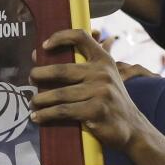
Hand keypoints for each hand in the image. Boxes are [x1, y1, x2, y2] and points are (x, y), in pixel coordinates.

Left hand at [28, 28, 148, 152]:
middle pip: (62, 69)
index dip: (60, 36)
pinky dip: (46, 115)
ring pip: (59, 94)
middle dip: (41, 74)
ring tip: (32, 102)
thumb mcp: (105, 77)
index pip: (80, 36)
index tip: (44, 46)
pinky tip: (37, 117)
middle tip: (31, 79)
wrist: (133, 128)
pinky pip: (63, 111)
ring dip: (40, 99)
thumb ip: (83, 66)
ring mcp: (100, 91)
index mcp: (103, 60)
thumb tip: (43, 56)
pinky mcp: (96, 110)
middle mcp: (102, 72)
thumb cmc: (111, 101)